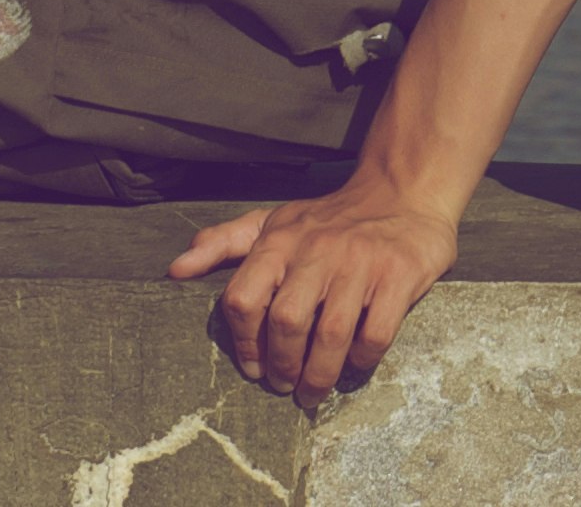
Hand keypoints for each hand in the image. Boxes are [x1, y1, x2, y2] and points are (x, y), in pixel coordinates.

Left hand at [169, 171, 463, 407]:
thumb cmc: (331, 218)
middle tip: (285, 385)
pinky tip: (353, 367)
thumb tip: (175, 270)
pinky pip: (376, 332)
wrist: (405, 189)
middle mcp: (319, 250)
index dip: (243, 343)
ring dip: (318, 374)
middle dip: (282, 366)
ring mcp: (362, 262)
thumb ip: (224, 243)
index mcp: (282, 241)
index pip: (243, 298)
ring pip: (331, 334)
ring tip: (313, 390)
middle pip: (287, 322)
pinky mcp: (400, 274)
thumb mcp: (275, 222)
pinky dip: (360, 361)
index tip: (254, 367)